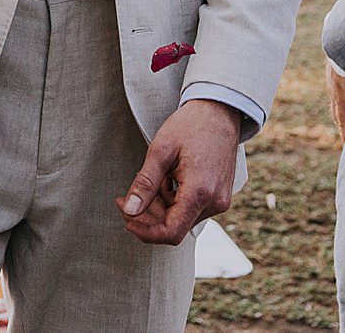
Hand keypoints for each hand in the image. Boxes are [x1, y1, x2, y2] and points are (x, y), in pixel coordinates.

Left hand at [118, 97, 239, 244]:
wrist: (219, 111)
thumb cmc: (191, 126)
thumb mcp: (161, 151)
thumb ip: (144, 184)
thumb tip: (129, 210)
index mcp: (200, 192)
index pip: (171, 232)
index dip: (145, 232)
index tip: (126, 219)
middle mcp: (214, 202)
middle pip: (174, 226)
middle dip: (147, 217)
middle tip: (124, 199)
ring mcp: (219, 200)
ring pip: (182, 218)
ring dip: (159, 207)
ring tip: (147, 182)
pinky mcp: (219, 195)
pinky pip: (191, 208)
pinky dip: (173, 201)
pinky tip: (164, 181)